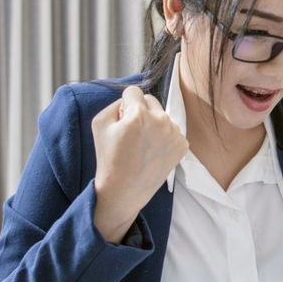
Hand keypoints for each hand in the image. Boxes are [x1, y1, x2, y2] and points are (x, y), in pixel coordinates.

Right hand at [91, 86, 187, 241]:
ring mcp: (174, 133)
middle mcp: (161, 120)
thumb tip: (130, 100)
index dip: (125, 104)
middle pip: (151, 100)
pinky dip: (164, 137)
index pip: (134, 91)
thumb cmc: (109, 157)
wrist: (125, 190)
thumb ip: (114, 104)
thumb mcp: (100, 123)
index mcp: (139, 114)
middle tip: (132, 133)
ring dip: (154, 124)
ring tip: (142, 145)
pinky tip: (153, 151)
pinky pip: (172, 130)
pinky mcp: (182, 145)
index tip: (122, 118)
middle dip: (140, 111)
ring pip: (162, 115)